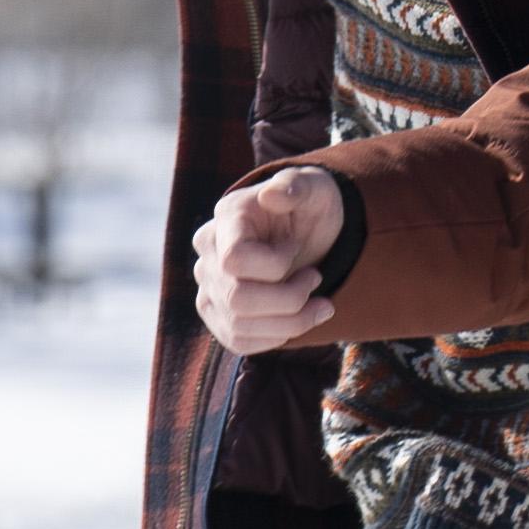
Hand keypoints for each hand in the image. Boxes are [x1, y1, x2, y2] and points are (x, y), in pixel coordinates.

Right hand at [194, 168, 344, 350]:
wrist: (309, 232)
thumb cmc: (311, 207)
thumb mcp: (314, 188)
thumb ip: (295, 186)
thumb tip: (272, 195)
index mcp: (226, 219)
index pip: (235, 261)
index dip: (275, 265)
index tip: (296, 249)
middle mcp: (208, 254)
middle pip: (237, 299)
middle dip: (289, 299)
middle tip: (316, 279)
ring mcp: (209, 287)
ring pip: (239, 326)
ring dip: (291, 323)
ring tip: (320, 305)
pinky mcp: (218, 314)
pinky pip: (238, 342)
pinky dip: (276, 338)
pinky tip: (300, 320)